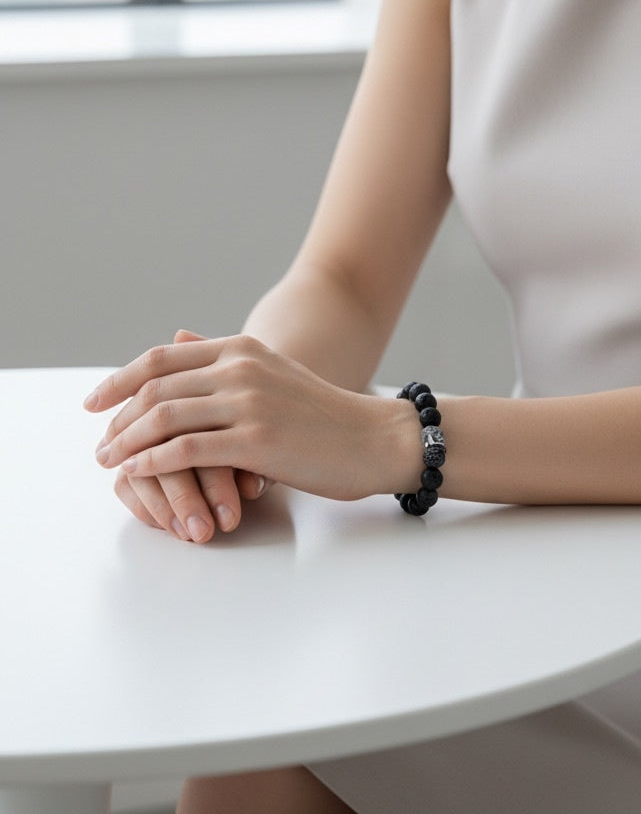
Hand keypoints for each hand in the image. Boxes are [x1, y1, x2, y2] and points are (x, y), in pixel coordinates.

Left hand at [86, 332, 391, 515]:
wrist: (373, 438)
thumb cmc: (323, 414)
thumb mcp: (271, 372)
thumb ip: (222, 359)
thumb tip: (177, 339)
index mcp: (242, 350)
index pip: (161, 359)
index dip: (119, 380)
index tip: (94, 402)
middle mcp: (241, 369)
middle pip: (155, 388)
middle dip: (117, 417)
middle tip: (100, 442)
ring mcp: (248, 404)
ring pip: (163, 417)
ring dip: (127, 441)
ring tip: (110, 461)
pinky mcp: (256, 442)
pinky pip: (186, 450)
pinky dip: (152, 462)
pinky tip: (138, 473)